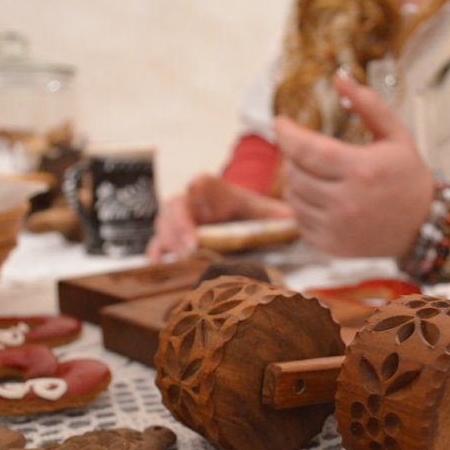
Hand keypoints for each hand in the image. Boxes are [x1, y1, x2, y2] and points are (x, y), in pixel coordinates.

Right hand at [146, 174, 292, 261]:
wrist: (249, 230)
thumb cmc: (258, 220)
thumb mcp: (271, 216)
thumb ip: (279, 217)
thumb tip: (293, 221)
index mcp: (218, 192)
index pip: (202, 183)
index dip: (197, 189)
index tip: (198, 197)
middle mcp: (195, 203)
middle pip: (177, 205)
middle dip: (180, 226)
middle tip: (190, 249)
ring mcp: (181, 222)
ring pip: (164, 223)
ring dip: (167, 241)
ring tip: (175, 260)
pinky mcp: (175, 241)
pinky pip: (159, 244)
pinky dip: (157, 253)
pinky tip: (158, 265)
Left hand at [274, 73, 433, 256]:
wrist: (423, 227)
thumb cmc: (408, 178)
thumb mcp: (395, 136)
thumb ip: (367, 105)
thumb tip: (339, 78)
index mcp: (361, 170)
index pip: (307, 149)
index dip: (287, 134)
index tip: (280, 123)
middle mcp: (345, 202)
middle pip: (295, 173)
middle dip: (293, 157)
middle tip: (303, 150)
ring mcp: (336, 227)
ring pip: (293, 198)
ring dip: (295, 181)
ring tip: (312, 172)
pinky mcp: (329, 245)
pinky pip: (299, 220)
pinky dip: (302, 205)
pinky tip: (318, 197)